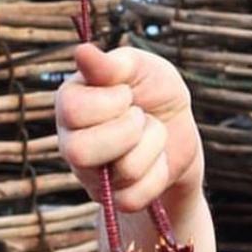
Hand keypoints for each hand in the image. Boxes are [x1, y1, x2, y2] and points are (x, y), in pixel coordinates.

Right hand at [56, 43, 202, 211]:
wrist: (181, 130)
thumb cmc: (156, 92)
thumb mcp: (144, 68)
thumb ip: (115, 63)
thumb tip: (82, 53)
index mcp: (70, 103)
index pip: (72, 111)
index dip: (112, 102)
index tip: (127, 93)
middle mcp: (71, 140)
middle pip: (80, 151)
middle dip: (129, 130)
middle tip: (140, 116)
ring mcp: (90, 173)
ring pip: (119, 172)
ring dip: (152, 147)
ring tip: (152, 134)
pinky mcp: (113, 199)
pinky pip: (132, 198)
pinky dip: (158, 175)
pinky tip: (156, 161)